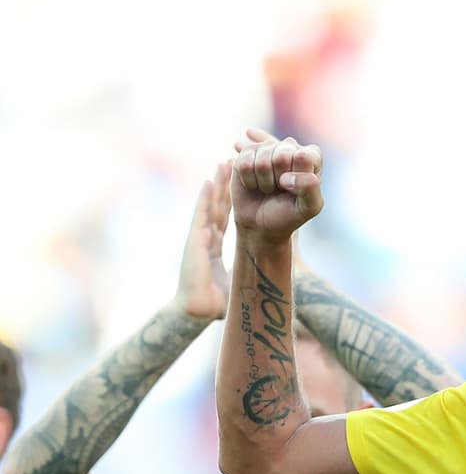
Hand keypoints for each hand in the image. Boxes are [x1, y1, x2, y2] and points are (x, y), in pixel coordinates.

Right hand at [175, 161, 232, 319]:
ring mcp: (199, 236)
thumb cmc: (214, 302)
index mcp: (214, 245)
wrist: (198, 310)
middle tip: (234, 163)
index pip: (224, 217)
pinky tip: (209, 182)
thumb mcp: (234, 280)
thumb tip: (261, 273)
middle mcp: (207, 237)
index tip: (240, 184)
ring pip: (210, 204)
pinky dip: (205, 198)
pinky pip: (201, 215)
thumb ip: (242, 272)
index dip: (230, 200)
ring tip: (224, 164)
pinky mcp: (195, 240)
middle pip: (218, 205)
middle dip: (226, 184)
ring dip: (217, 184)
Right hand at [231, 128, 323, 244]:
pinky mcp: (246, 153)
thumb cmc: (289, 213)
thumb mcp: (310, 207)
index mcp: (312, 157)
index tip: (296, 189)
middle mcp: (290, 147)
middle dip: (279, 180)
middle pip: (282, 156)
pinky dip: (249, 180)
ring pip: (262, 161)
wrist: (262, 224)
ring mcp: (267, 148)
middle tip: (280, 189)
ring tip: (268, 188)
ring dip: (264, 182)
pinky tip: (254, 184)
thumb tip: (287, 176)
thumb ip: (311, 188)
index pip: (304, 157)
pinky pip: (244, 163)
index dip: (297, 178)